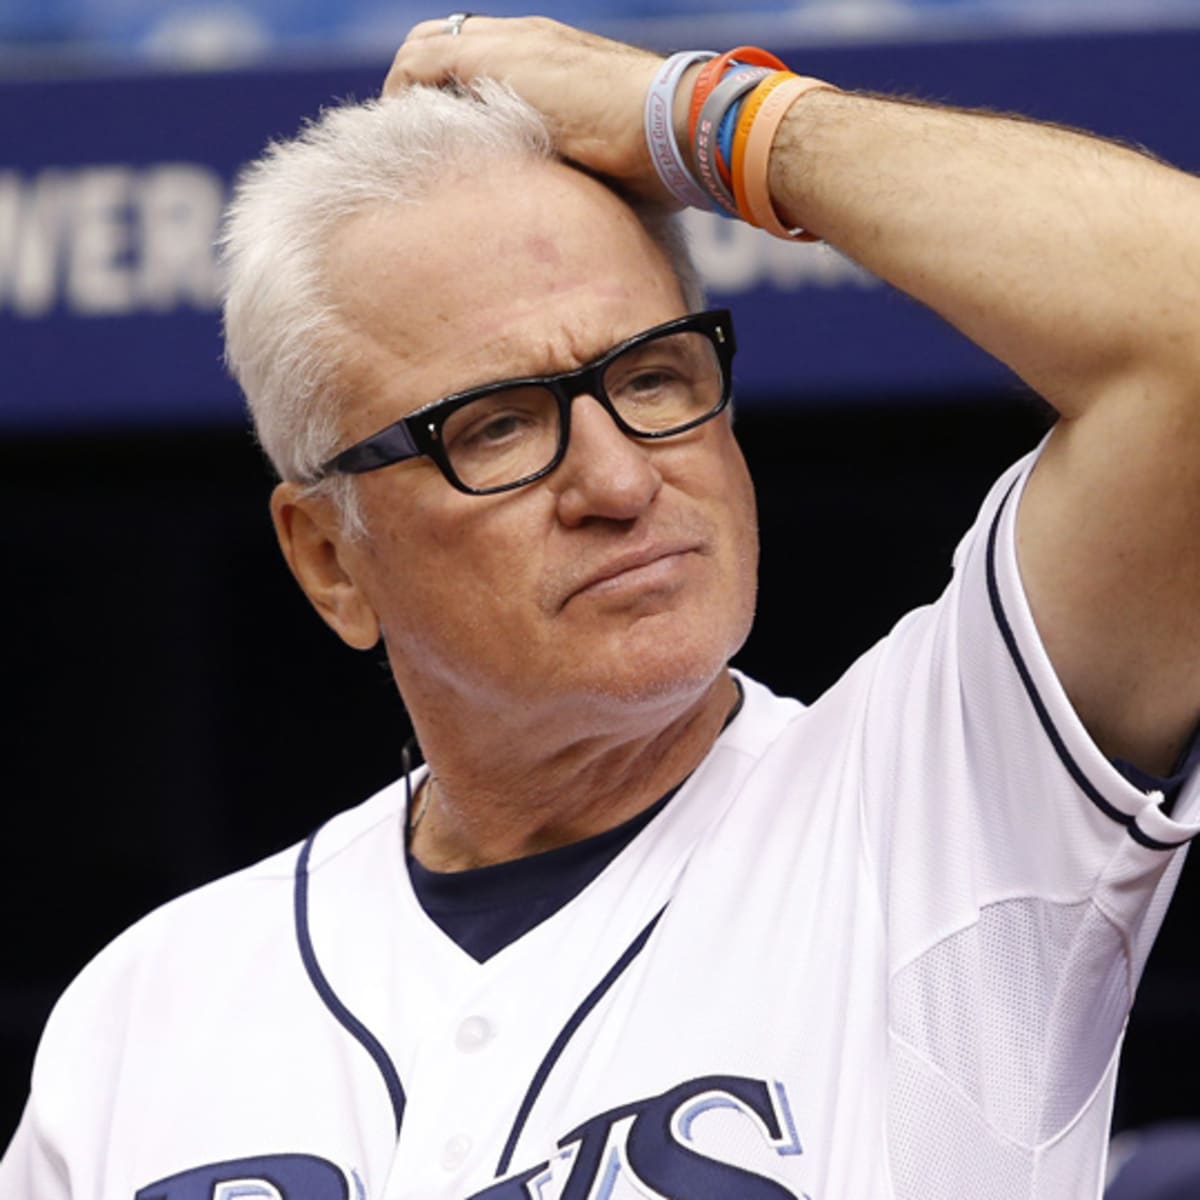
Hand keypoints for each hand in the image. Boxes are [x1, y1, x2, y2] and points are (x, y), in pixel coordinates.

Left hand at [385, 15, 668, 199]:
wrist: (670, 124)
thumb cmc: (657, 153)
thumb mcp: (607, 156)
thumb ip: (578, 166)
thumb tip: (576, 213)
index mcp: (554, 56)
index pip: (486, 58)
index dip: (457, 92)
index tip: (446, 139)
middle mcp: (526, 39)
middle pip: (444, 41)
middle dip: (420, 87)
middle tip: (411, 140)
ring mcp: (509, 45)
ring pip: (424, 46)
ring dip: (406, 93)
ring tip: (398, 142)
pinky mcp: (493, 61)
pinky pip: (420, 66)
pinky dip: (402, 96)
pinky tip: (401, 136)